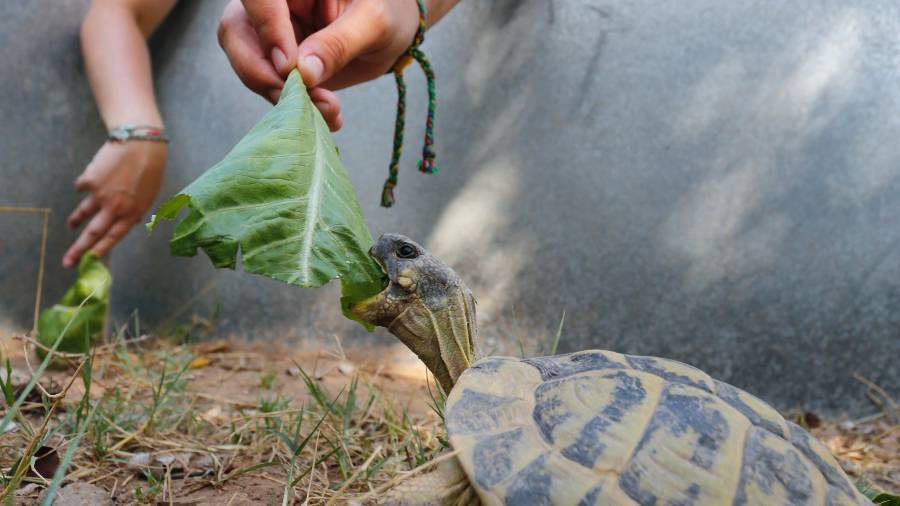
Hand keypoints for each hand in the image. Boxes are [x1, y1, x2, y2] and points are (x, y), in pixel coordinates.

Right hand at [63, 141, 165, 267]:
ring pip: (83, 212)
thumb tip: (127, 221)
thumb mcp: (150, 194)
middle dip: (78, 250)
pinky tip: (95, 175)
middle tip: (66, 262)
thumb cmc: (151, 168)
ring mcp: (100, 195)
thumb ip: (135, 209)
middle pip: (93, 233)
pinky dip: (86, 183)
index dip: (101, 250)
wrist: (140, 143)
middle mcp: (115, 208)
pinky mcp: (89, 180)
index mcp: (133, 213)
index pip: (114, 237)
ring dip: (76, 220)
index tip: (90, 261)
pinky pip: (83, 186)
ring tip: (71, 225)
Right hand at [217, 0, 420, 128]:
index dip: (266, 30)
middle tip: (300, 100)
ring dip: (281, 96)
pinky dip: (295, 107)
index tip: (289, 67)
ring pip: (249, 64)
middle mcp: (275, 5)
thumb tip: (302, 73)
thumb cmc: (388, 12)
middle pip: (236, 32)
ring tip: (328, 110)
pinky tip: (328, 116)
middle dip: (262, 74)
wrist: (394, 31)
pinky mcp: (279, 63)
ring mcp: (271, 34)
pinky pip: (271, 86)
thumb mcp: (373, 23)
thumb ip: (338, 44)